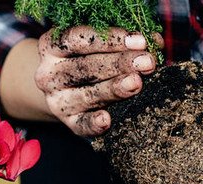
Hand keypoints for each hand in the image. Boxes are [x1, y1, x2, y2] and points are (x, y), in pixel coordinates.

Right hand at [34, 26, 160, 136]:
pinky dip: (93, 124)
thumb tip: (154, 41)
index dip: (110, 39)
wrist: (66, 88)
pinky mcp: (69, 122)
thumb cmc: (87, 58)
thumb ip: (119, 40)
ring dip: (114, 89)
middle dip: (120, 64)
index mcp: (52, 47)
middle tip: (147, 62)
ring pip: (87, 95)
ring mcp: (57, 100)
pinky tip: (107, 120)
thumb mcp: (95, 44)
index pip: (78, 39)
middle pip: (86, 67)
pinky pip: (81, 125)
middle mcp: (49, 74)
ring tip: (136, 83)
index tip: (139, 41)